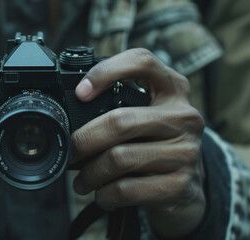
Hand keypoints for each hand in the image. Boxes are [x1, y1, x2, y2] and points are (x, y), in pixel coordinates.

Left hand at [72, 48, 205, 237]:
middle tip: (71, 152)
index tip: (80, 92)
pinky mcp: (180, 184)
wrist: (187, 191)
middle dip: (84, 140)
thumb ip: (120, 109)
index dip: (105, 72)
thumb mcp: (146, 120)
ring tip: (82, 181)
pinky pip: (127, 189)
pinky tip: (102, 195)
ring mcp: (186, 151)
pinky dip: (105, 194)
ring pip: (120, 158)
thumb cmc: (156, 148)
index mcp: (172, 90)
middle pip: (120, 120)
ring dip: (90, 173)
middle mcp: (184, 116)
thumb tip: (68, 119)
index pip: (141, 61)